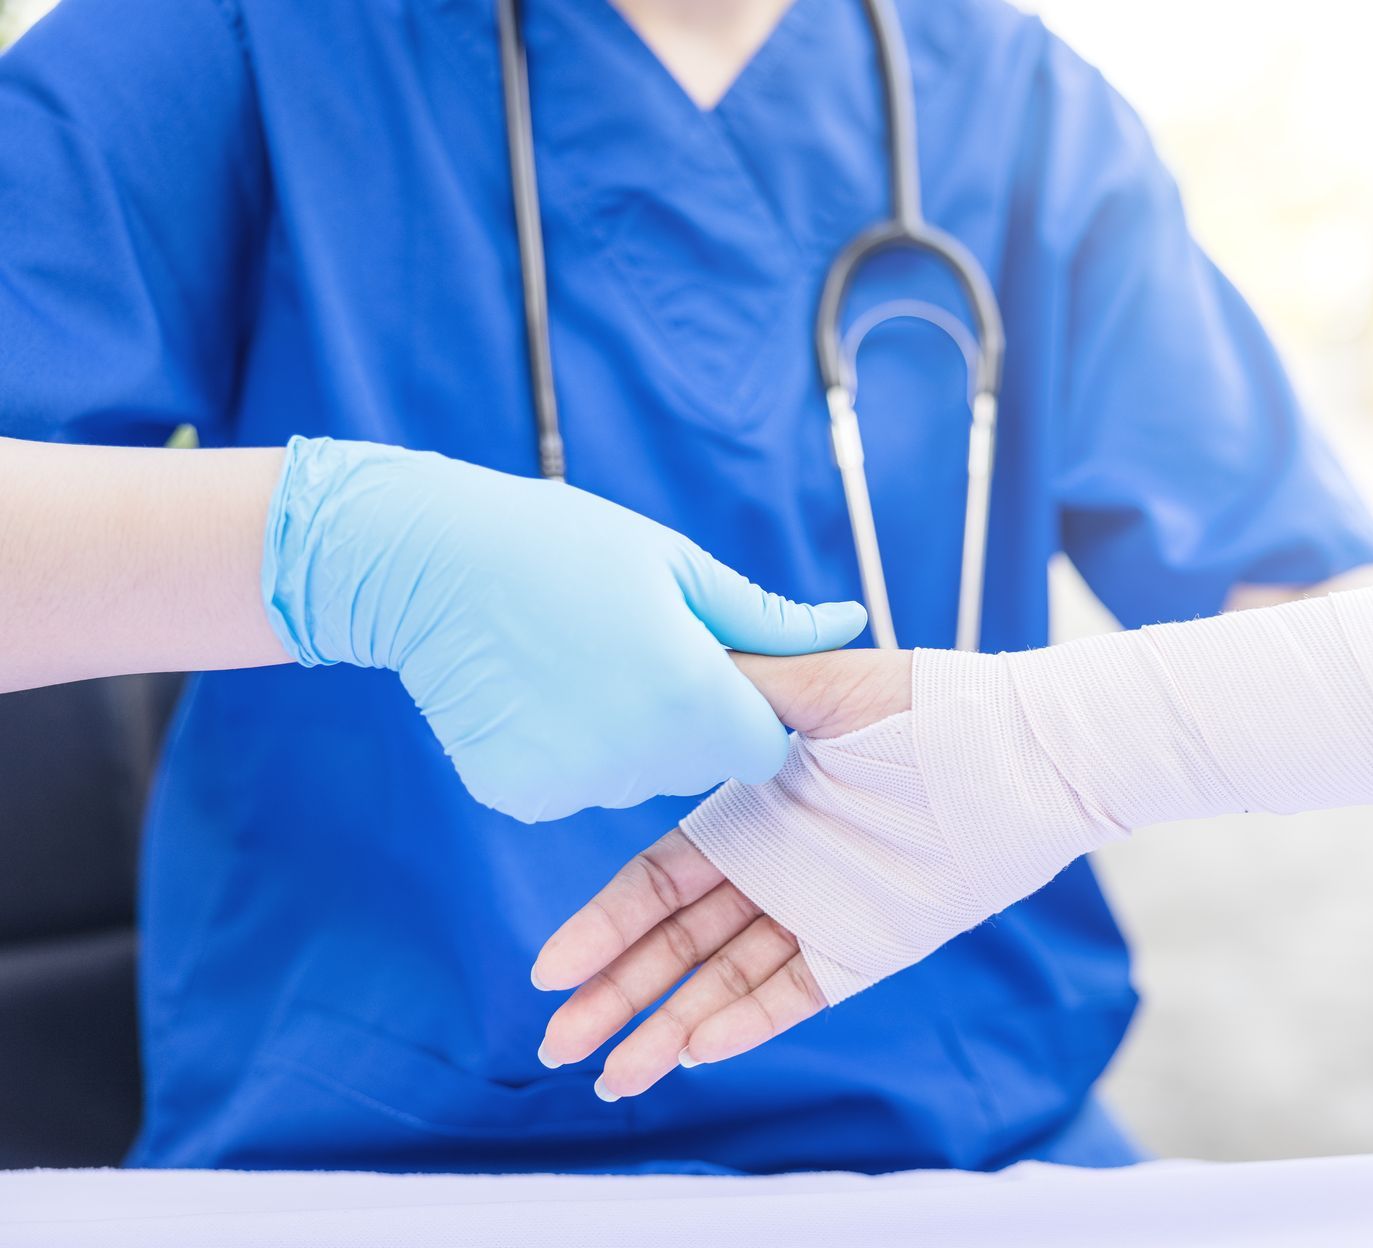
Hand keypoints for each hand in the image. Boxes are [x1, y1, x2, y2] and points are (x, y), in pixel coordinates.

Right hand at [262, 436, 867, 821]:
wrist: (424, 561)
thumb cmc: (564, 546)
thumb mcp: (679, 566)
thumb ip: (771, 620)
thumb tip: (854, 625)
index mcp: (692, 694)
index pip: (762, 747)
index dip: (744, 709)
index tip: (708, 666)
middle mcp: (638, 755)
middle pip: (698, 764)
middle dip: (684, 719)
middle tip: (629, 650)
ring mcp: (573, 783)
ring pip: (634, 777)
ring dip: (623, 736)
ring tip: (575, 662)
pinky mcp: (519, 795)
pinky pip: (573, 785)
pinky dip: (563, 751)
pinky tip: (533, 693)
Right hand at [530, 647, 910, 1098]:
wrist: (1022, 749)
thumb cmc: (930, 704)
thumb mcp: (821, 686)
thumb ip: (741, 689)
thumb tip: (662, 670)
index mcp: (752, 810)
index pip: (658, 883)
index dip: (602, 925)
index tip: (549, 969)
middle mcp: (774, 868)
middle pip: (676, 946)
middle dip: (614, 996)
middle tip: (556, 1045)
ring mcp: (819, 911)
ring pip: (725, 981)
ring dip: (668, 1027)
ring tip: (613, 1075)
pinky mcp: (869, 945)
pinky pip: (796, 992)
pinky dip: (747, 1021)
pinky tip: (695, 1051)